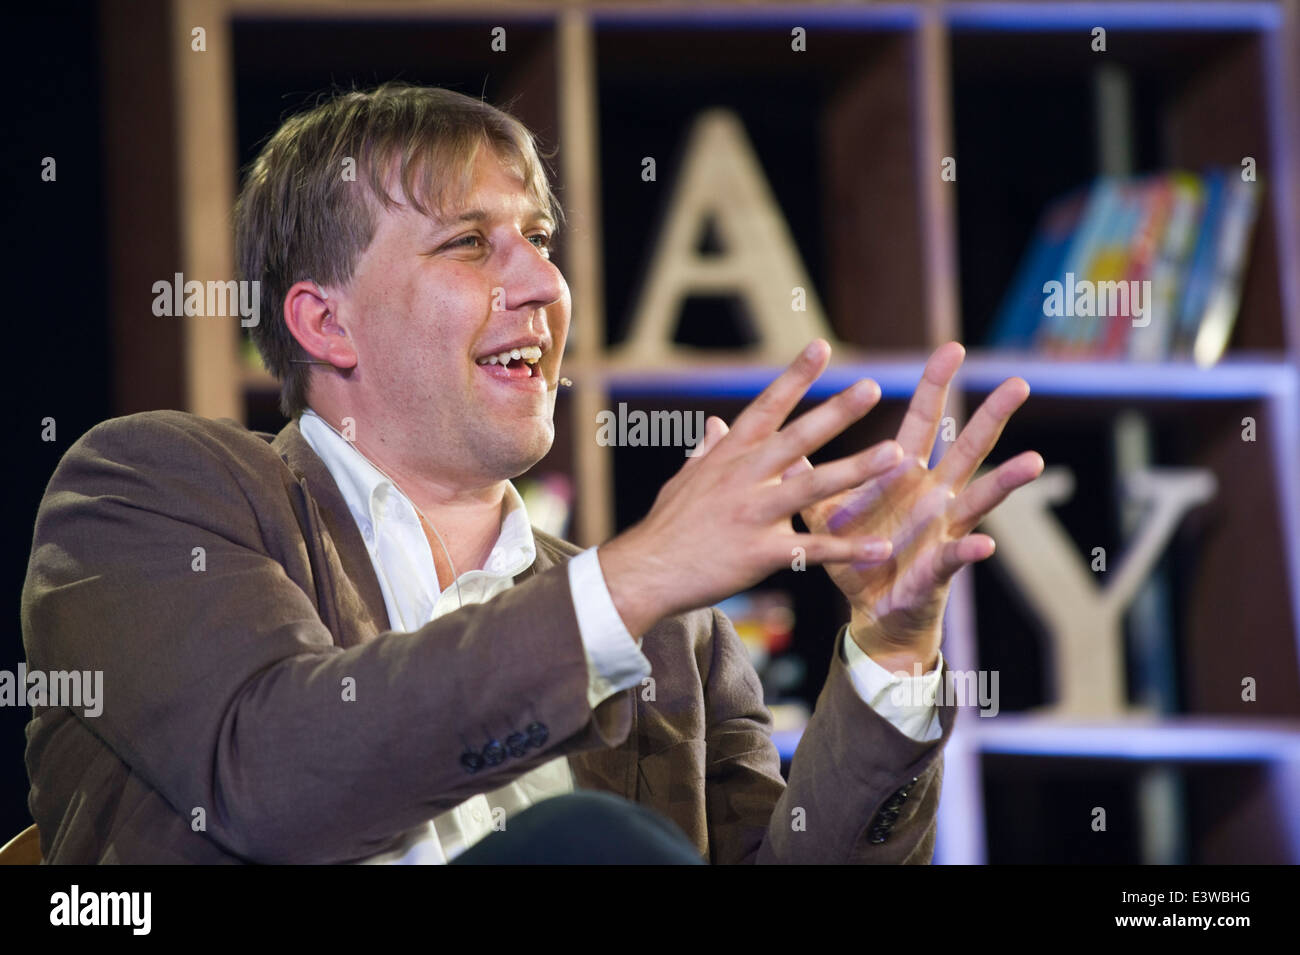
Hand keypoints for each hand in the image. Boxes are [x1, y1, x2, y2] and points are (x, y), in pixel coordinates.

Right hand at [598, 340, 903, 638]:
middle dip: (835, 412)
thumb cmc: (667, 527)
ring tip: (895, 455)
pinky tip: (882, 548)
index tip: (821, 347)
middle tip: (871, 387)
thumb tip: (716, 423)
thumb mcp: (684, 481)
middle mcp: (743, 478)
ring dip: (856, 470)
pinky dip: (849, 550)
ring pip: (812, 487)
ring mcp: (752, 514)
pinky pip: (812, 549)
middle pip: (796, 439)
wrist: (644, 573)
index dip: (794, 376)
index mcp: (729, 457)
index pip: (766, 407)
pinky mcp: (759, 553)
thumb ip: (706, 451)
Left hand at [787, 342, 1043, 671]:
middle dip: (991, 416)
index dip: (936, 385)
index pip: (924, 420)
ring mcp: (943, 529)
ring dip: (1006, 481)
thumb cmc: (856, 555)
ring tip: (1034, 461)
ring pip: (980, 498)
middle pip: (968, 448)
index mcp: (906, 475)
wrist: (871, 612)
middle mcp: (935, 495)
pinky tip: (984, 545)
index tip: (953, 348)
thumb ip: (809, 473)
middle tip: (1018, 384)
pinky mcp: (938, 567)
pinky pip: (956, 556)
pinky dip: (969, 550)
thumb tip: (781, 437)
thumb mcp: (826, 510)